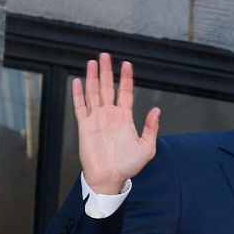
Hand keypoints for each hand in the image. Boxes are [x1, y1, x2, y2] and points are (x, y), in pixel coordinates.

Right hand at [70, 54, 160, 196]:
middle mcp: (110, 115)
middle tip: (105, 55)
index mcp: (125, 118)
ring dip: (92, 77)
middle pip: (107, 87)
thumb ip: (151, 128)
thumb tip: (156, 111)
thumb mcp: (147, 147)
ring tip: (92, 62)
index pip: (125, 92)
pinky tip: (77, 81)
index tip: (126, 64)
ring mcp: (96, 119)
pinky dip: (78, 94)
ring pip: (93, 93)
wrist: (110, 178)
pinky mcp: (84, 126)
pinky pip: (80, 107)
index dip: (125, 78)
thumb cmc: (128, 166)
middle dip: (106, 71)